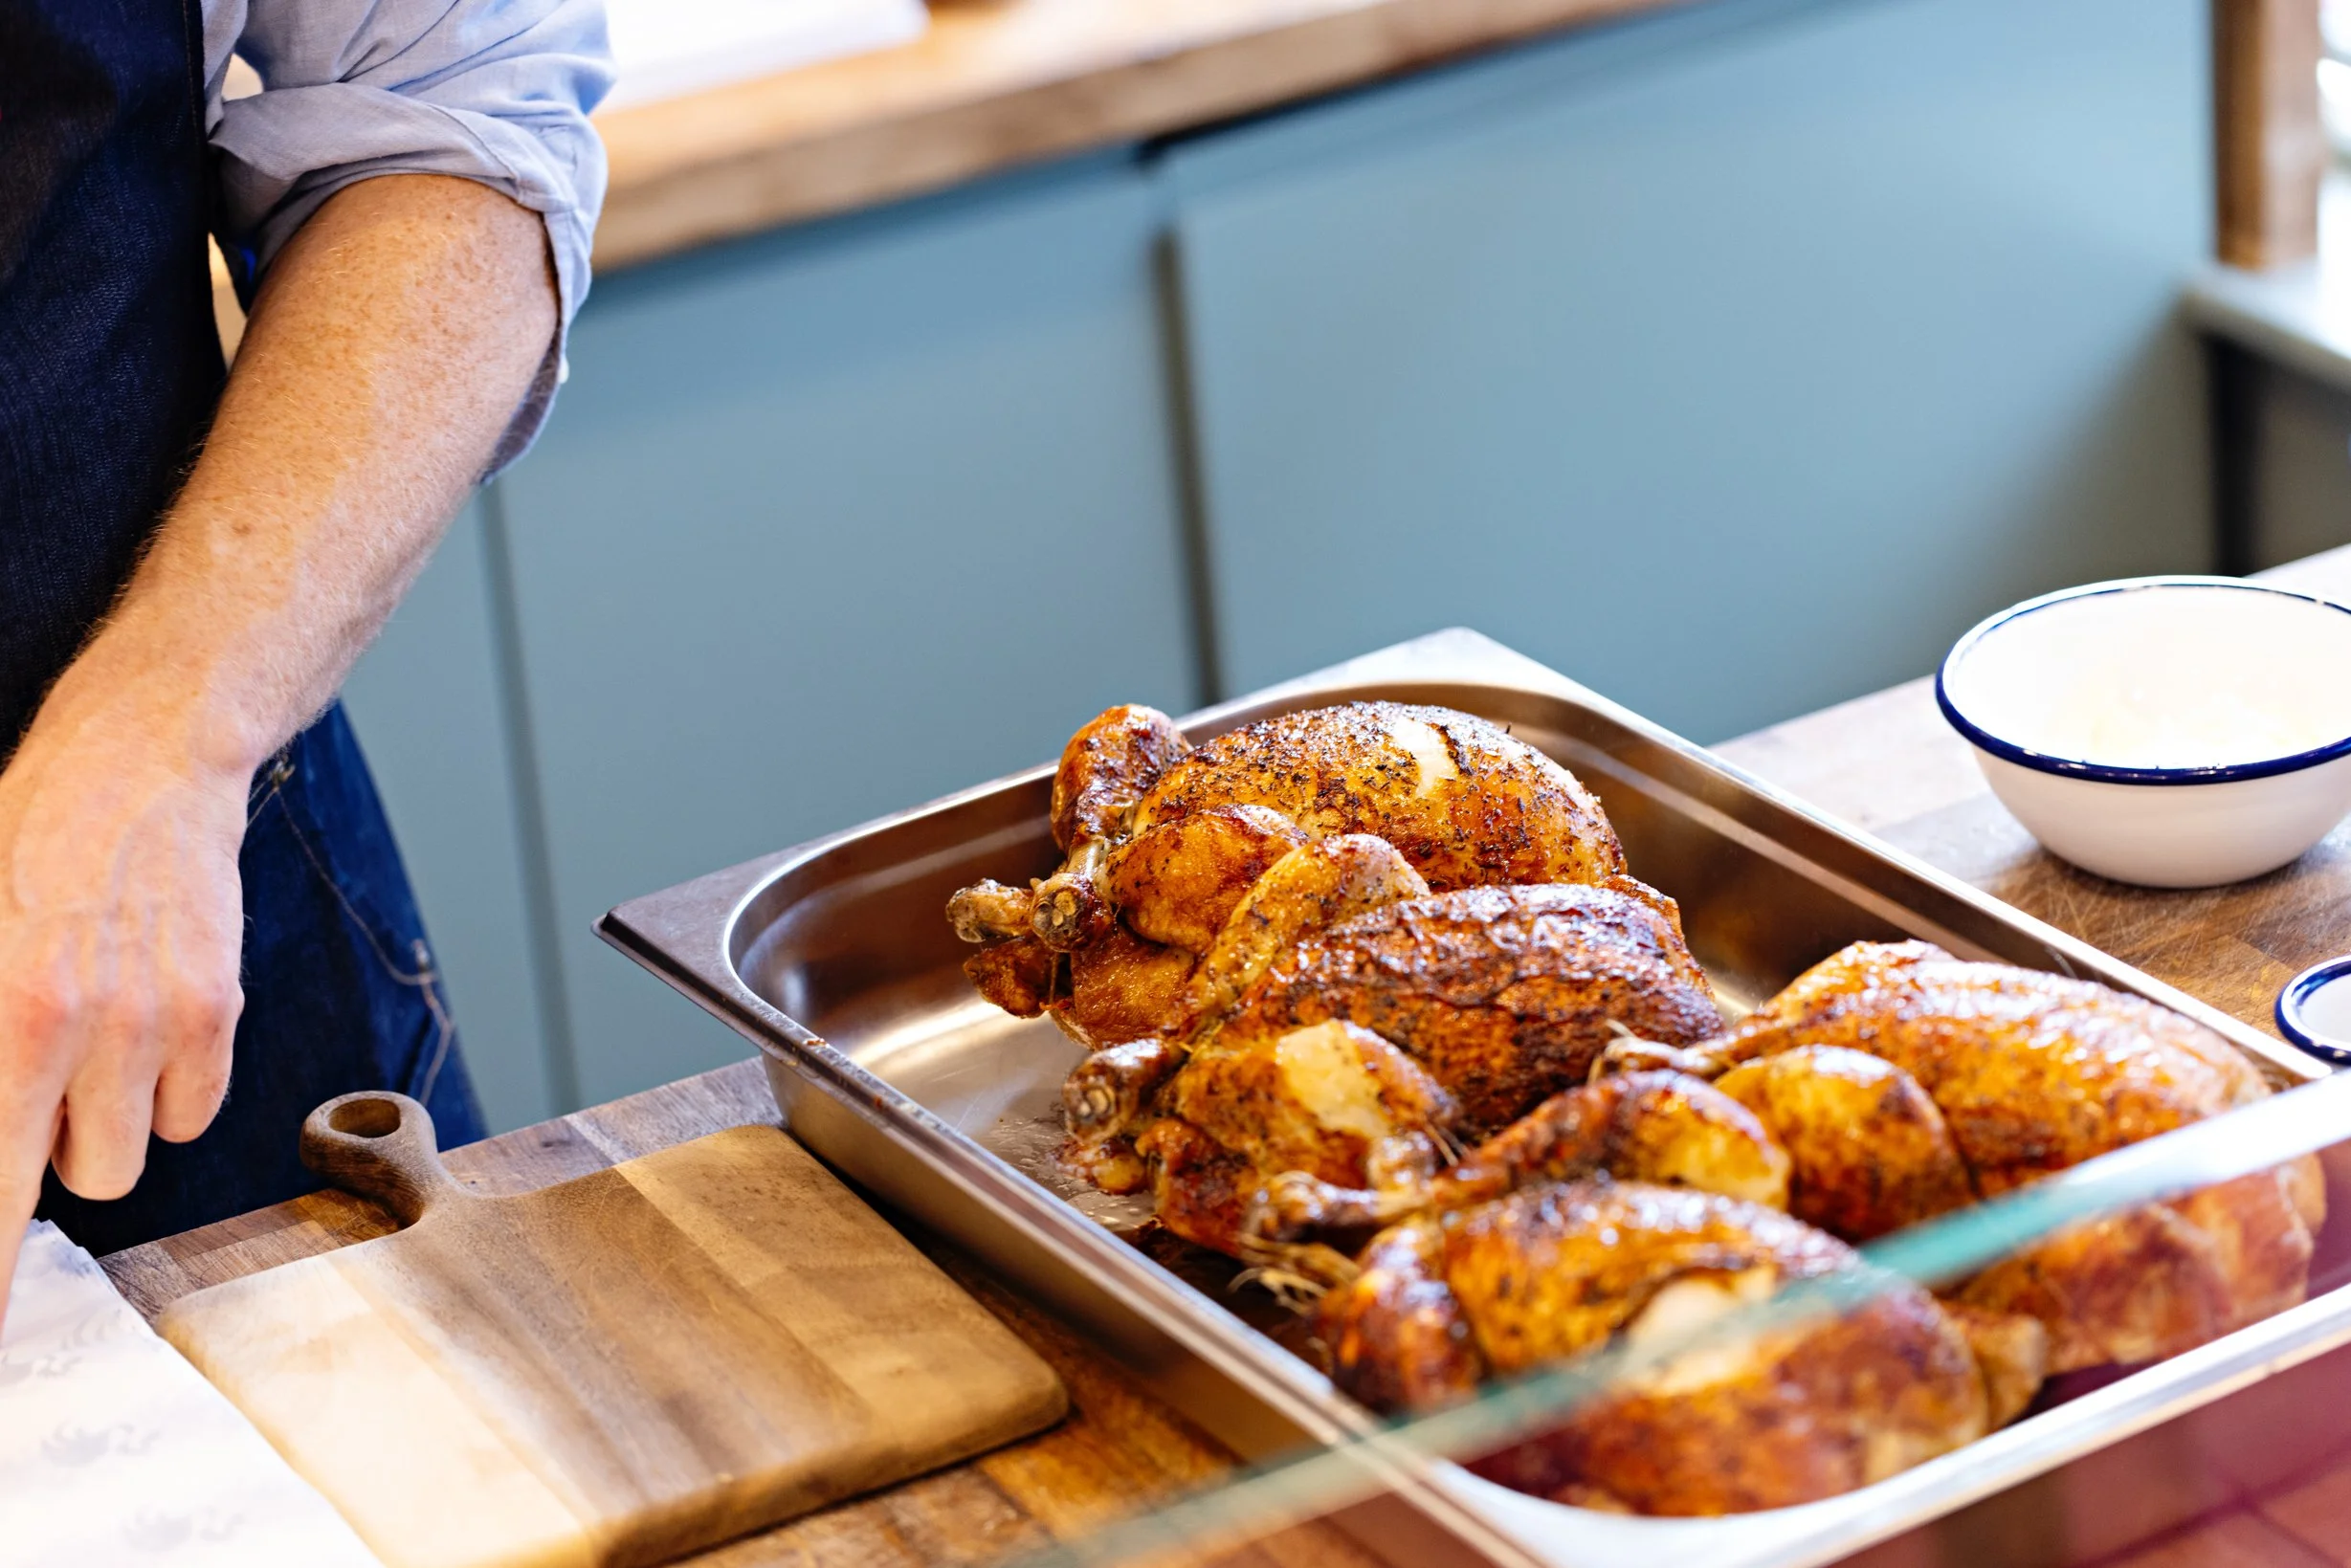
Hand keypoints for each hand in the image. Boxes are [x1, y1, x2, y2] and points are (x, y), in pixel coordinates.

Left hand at [0, 708, 246, 1330]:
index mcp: (6, 1014)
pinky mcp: (217, 1006)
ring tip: (96, 1044)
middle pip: (83, 1180)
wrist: (142, 765)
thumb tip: (5, 1123)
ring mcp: (161, 1020)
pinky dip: (172, 1086)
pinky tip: (147, 1020)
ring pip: (140, 1150)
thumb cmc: (31, 843)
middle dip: (58, 1151)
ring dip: (113, 1120)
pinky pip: (197, 1108)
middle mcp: (81, 1028)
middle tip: (44, 1080)